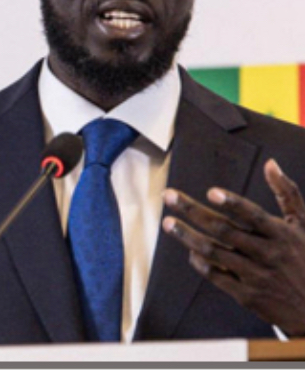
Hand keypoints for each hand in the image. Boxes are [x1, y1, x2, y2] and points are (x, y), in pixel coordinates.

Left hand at [162, 159, 304, 336]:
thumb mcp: (303, 225)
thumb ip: (287, 193)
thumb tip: (271, 163)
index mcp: (281, 234)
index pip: (253, 215)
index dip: (233, 203)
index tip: (211, 192)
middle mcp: (268, 254)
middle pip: (224, 230)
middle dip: (193, 211)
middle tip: (169, 196)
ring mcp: (257, 276)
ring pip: (215, 252)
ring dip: (188, 236)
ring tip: (168, 223)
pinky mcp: (248, 296)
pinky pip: (217, 276)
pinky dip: (201, 263)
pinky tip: (190, 251)